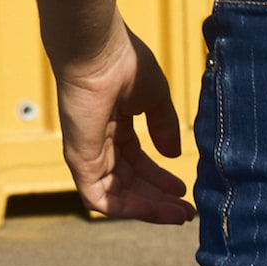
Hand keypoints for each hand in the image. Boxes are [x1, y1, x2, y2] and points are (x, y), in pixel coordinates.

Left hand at [51, 25, 193, 222]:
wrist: (99, 52)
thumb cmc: (124, 63)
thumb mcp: (155, 98)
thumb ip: (164, 126)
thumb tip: (172, 154)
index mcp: (114, 126)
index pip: (136, 162)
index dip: (160, 179)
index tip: (184, 190)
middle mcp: (98, 142)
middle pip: (129, 183)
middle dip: (158, 199)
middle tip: (186, 212)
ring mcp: (87, 153)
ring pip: (118, 195)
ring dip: (149, 208)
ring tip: (179, 214)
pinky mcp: (79, 161)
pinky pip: (101, 198)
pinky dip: (128, 208)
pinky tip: (156, 211)